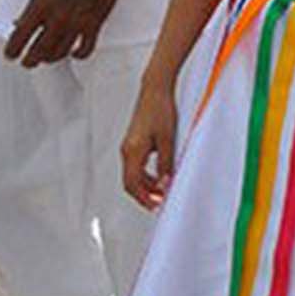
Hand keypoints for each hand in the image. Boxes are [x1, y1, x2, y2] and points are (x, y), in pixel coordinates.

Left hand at [5, 0, 124, 65]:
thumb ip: (31, 6)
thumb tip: (20, 23)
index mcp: (41, 6)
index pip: (19, 37)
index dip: (11, 51)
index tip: (11, 55)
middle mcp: (57, 18)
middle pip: (37, 52)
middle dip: (29, 61)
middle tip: (27, 62)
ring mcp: (76, 23)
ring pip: (58, 54)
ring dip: (50, 58)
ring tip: (48, 57)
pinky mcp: (93, 25)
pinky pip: (84, 50)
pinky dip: (77, 55)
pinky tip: (74, 52)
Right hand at [120, 81, 177, 208]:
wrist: (155, 89)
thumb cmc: (161, 109)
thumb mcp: (167, 139)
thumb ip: (166, 163)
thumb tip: (166, 184)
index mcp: (132, 151)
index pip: (133, 184)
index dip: (143, 198)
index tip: (156, 206)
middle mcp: (127, 150)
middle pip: (131, 182)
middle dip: (144, 195)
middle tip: (160, 203)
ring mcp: (129, 146)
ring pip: (133, 174)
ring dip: (146, 185)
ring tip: (162, 191)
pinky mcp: (134, 141)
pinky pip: (137, 164)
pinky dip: (146, 174)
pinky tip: (160, 175)